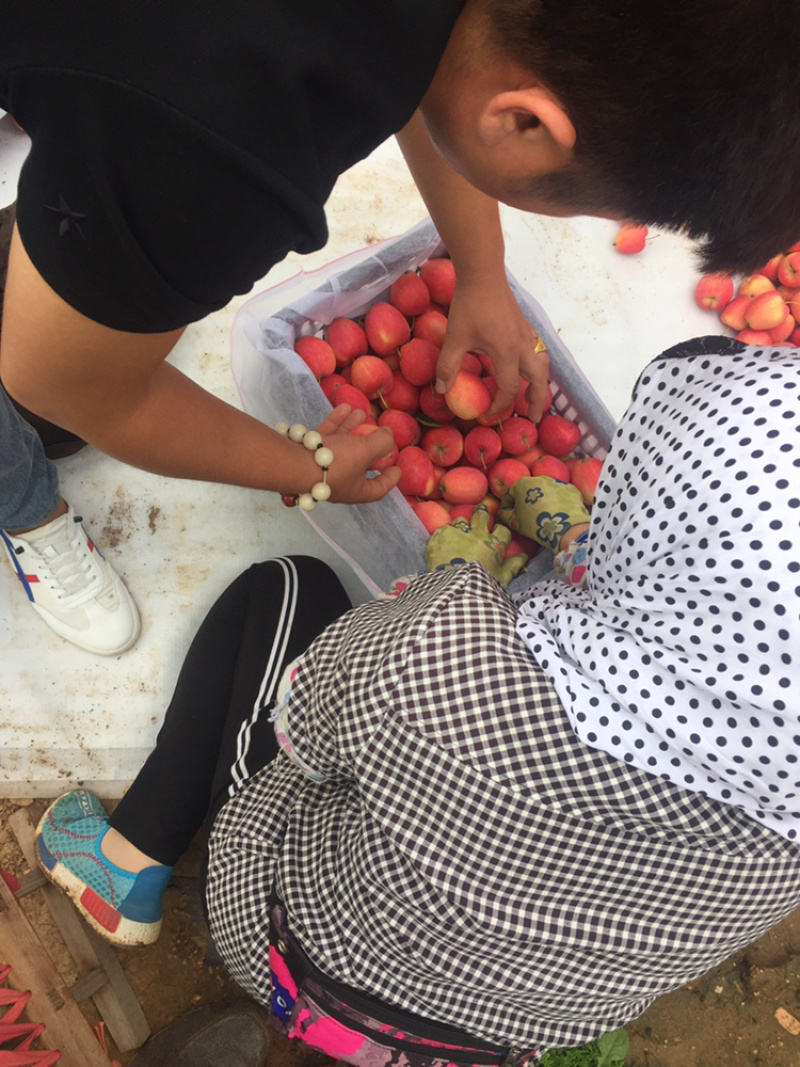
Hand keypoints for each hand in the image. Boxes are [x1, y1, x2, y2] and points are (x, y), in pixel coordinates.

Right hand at [317, 404, 400, 503]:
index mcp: (356, 490)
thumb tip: (389, 436)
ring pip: (342, 447)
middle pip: (359, 465)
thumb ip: (382, 442)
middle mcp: (339, 482)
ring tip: (360, 411)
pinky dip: (336, 423)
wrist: (293, 463)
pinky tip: (343, 407)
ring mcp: (323, 469)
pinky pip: (327, 438)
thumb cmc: (335, 463)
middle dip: (369, 446)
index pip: (378, 490)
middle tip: (378, 434)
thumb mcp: (366, 451)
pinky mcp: (309, 455)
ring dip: (352, 428)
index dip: (389, 480)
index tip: (398, 470)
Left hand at [424, 506, 528, 587]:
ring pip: (461, 520)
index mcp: (494, 545)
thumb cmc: (482, 587)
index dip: (499, 531)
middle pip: (482, 515)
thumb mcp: (502, 579)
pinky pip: (443, 529)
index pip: (502, 530)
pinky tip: (440, 545)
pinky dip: (442, 537)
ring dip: (460, 526)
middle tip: (480, 512)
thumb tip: (525, 557)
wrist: (456, 589)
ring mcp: (459, 532)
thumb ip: (513, 566)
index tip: (495, 532)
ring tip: (456, 534)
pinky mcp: (442, 535)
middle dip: (482, 513)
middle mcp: (478, 534)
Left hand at [434, 277, 549, 420]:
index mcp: (507, 353)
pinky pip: (539, 352)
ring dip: (540, 383)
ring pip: (543, 365)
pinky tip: (527, 367)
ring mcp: (527, 335)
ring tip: (532, 396)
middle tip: (533, 418)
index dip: (499, 404)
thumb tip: (441, 391)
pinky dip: (537, 366)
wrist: (483, 274)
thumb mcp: (455, 338)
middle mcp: (523, 346)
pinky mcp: (525, 326)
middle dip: (537, 401)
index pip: (509, 388)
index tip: (488, 413)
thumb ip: (448, 367)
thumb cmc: (469, 306)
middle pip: (538, 380)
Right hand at [498, 476, 589, 552]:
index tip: (508, 515)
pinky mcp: (570, 488)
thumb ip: (504, 515)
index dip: (507, 505)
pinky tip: (556, 513)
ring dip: (541, 501)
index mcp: (522, 483)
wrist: (565, 527)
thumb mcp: (514, 522)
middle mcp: (539, 478)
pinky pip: (559, 495)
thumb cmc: (535, 523)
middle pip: (527, 490)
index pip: (509, 493)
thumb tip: (502, 513)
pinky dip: (556, 502)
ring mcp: (557, 482)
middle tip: (526, 517)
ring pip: (544, 491)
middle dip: (524, 502)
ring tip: (542, 515)